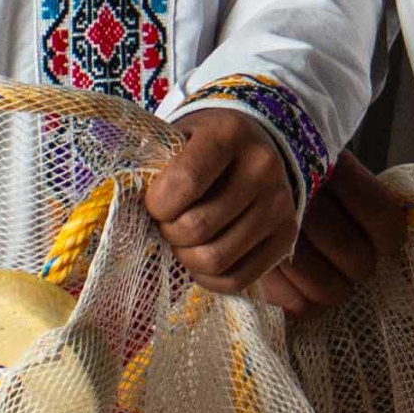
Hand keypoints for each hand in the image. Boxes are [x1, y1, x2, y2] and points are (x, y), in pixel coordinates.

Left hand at [143, 107, 300, 294]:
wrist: (253, 149)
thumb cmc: (199, 148)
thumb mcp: (177, 139)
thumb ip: (154, 168)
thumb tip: (126, 214)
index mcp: (229, 133)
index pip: (185, 181)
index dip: (158, 204)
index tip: (153, 204)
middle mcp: (263, 167)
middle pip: (198, 227)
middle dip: (169, 233)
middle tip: (167, 224)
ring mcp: (280, 204)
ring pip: (217, 259)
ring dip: (187, 258)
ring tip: (183, 241)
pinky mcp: (287, 237)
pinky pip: (238, 278)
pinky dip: (209, 278)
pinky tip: (201, 259)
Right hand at [259, 156, 405, 318]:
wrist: (221, 162)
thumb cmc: (287, 169)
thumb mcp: (329, 164)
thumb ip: (372, 205)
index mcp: (327, 167)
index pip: (381, 219)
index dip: (389, 239)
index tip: (383, 242)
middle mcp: (301, 200)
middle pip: (357, 260)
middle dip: (358, 266)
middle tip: (346, 257)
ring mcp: (271, 234)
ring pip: (329, 289)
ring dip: (333, 288)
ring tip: (322, 272)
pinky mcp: (249, 263)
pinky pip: (296, 305)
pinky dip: (304, 303)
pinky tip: (299, 285)